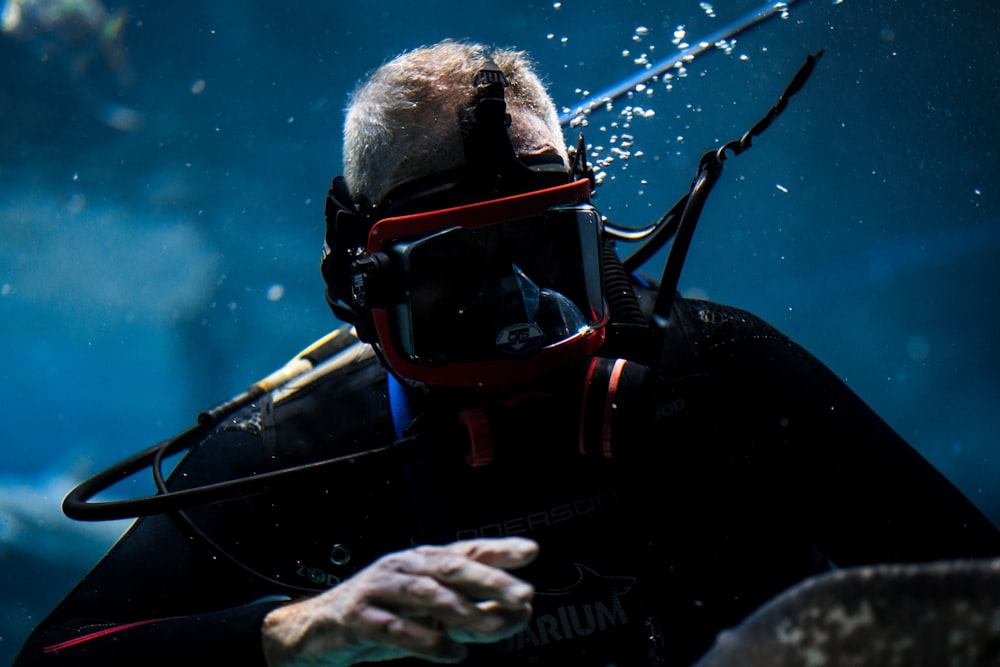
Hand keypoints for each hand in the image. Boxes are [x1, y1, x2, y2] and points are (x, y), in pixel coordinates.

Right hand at [261, 537, 538, 665]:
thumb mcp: (429, 615)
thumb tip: (520, 616)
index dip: (499, 549)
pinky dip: (427, 641)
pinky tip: (453, 654)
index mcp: (421, 562)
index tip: (532, 552)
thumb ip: (472, 615)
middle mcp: (402, 568)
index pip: (466, 550)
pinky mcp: (358, 618)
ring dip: (463, 610)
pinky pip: (395, 629)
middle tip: (523, 594)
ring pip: (425, 594)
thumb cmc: (379, 617)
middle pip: (450, 567)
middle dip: (489, 580)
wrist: (314, 629)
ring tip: (493, 627)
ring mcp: (379, 590)